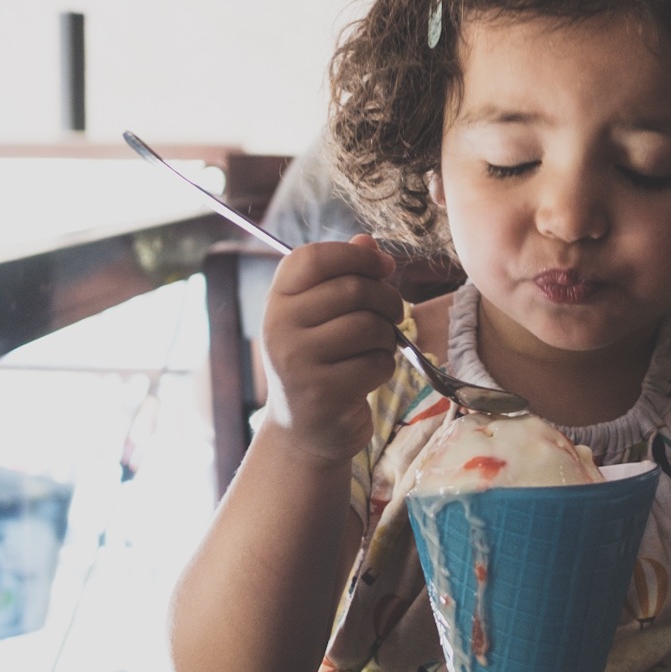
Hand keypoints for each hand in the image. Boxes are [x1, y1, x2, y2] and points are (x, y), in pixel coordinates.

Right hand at [261, 235, 402, 464]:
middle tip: (393, 313)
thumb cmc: (319, 362)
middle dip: (386, 299)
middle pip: (352, 289)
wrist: (304, 430)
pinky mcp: (323, 393)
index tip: (384, 267)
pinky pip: (375, 363)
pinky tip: (369, 375)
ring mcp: (297, 362)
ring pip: (369, 326)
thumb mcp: (319, 316)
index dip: (357, 256)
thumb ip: (341, 275)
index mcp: (277, 301)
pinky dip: (384, 367)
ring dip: (386, 337)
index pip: (314, 257)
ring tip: (377, 346)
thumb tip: (368, 241)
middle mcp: (279, 327)